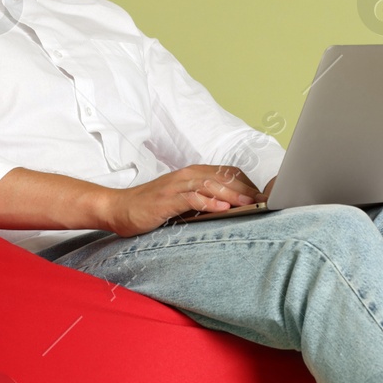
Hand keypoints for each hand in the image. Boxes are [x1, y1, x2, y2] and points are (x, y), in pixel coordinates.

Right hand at [104, 164, 264, 237]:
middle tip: (264, 201)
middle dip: (245, 189)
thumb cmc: (150, 207)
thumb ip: (203, 200)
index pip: (227, 173)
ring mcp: (176, 186)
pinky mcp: (167, 199)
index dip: (246, 184)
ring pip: (210, 185)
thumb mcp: (182, 201)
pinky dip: (209, 202)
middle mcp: (187, 175)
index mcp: (192, 174)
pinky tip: (223, 208)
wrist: (119, 208)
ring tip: (249, 203)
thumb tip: (230, 209)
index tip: (262, 197)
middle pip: (223, 178)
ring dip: (232, 194)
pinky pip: (192, 198)